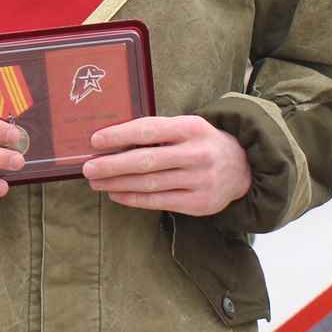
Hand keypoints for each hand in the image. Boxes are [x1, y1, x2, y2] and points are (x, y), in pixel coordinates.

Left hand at [81, 116, 250, 215]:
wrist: (243, 166)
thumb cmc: (202, 143)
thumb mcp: (187, 128)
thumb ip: (157, 132)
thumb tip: (113, 141)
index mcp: (191, 128)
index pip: (149, 130)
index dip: (120, 135)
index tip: (95, 140)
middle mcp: (197, 154)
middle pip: (147, 161)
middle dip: (112, 165)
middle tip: (88, 168)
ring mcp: (200, 180)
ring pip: (150, 184)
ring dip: (118, 184)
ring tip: (96, 182)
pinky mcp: (199, 203)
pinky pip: (159, 202)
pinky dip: (133, 198)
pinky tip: (116, 194)